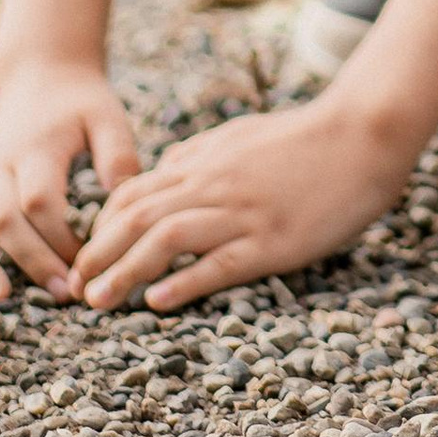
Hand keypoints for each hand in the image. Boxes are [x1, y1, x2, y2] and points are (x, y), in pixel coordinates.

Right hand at [0, 60, 141, 306]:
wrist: (41, 76)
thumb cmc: (81, 103)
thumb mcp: (107, 115)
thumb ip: (118, 153)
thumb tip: (123, 197)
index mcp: (36, 148)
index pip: (40, 199)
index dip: (61, 235)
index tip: (89, 260)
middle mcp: (0, 166)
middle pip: (3, 220)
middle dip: (31, 260)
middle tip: (64, 292)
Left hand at [74, 96, 413, 311]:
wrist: (363, 134)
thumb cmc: (306, 137)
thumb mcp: (242, 135)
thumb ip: (201, 153)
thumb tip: (166, 168)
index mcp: (206, 163)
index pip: (134, 193)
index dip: (102, 227)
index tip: (87, 254)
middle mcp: (214, 187)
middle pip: (137, 218)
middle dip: (98, 254)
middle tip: (75, 287)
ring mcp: (242, 214)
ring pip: (166, 240)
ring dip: (125, 272)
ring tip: (99, 301)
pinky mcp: (272, 240)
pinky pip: (219, 263)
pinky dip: (184, 283)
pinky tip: (159, 302)